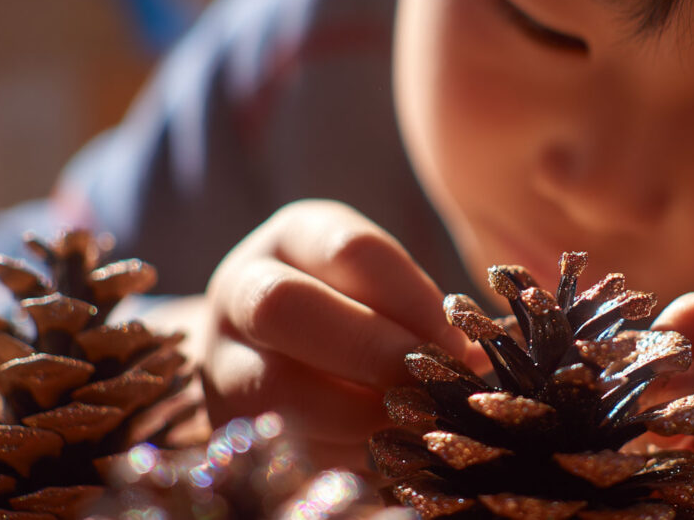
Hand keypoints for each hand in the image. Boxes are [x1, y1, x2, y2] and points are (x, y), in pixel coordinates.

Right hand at [201, 200, 476, 470]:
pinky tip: (385, 455)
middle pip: (284, 306)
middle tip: (429, 388)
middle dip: (369, 352)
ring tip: (414, 429)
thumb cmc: (352, 310)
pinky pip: (278, 443)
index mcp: (296, 237)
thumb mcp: (383, 289)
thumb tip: (473, 359)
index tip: (458, 342)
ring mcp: (221, 357)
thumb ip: (421, 313)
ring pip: (271, 386)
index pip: (353, 252)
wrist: (265, 354)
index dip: (413, 300)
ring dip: (357, 417)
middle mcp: (243, 287)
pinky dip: (339, 455)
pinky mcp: (225, 422)